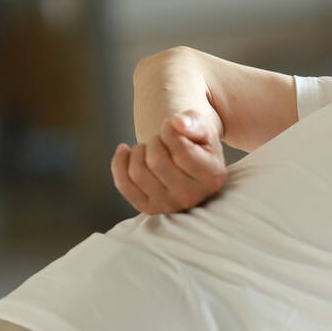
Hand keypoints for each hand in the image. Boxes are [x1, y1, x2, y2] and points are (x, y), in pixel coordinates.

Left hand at [111, 110, 226, 214]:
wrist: (186, 161)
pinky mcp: (149, 208)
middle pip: (156, 161)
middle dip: (154, 141)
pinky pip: (123, 184)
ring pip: (137, 171)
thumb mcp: (202, 128)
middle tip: (161, 140)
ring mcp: (169, 205)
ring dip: (139, 150)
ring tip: (150, 148)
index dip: (169, 131)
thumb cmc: (196, 143)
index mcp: (212, 177)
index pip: (181, 151)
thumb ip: (194, 122)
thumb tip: (178, 122)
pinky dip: (119, 162)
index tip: (172, 126)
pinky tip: (126, 151)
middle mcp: (192, 197)